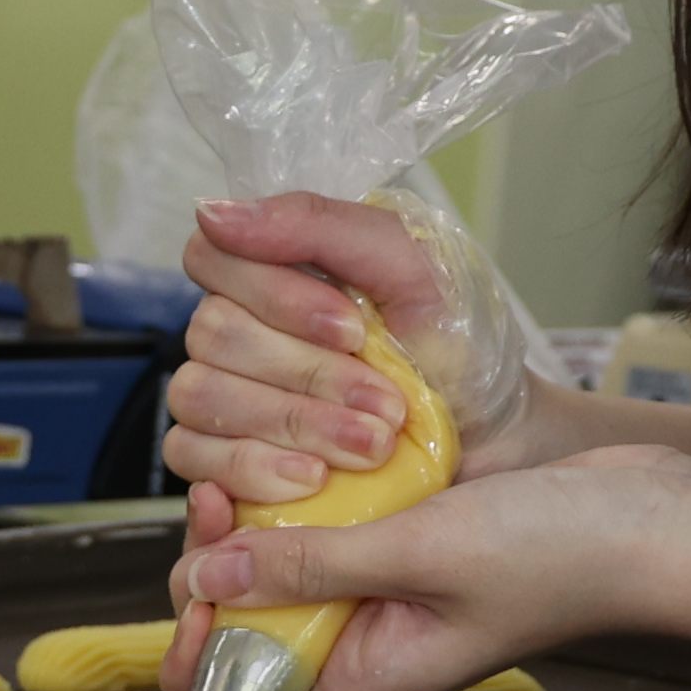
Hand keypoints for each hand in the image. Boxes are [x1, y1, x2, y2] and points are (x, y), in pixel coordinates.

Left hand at [156, 448, 690, 690]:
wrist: (654, 520)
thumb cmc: (563, 557)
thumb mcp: (422, 553)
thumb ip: (313, 564)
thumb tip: (211, 573)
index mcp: (370, 682)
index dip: (200, 672)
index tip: (195, 597)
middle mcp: (372, 648)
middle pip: (253, 636)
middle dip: (218, 578)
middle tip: (222, 505)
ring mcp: (393, 597)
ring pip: (287, 577)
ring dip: (259, 530)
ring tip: (256, 472)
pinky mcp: (413, 546)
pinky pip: (336, 531)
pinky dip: (310, 499)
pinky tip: (309, 457)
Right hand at [164, 192, 547, 506]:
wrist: (496, 438)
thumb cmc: (457, 346)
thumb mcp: (413, 266)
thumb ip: (319, 225)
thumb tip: (215, 212)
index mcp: (276, 269)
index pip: (211, 257)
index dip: (274, 294)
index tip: (353, 328)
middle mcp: (241, 329)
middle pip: (212, 333)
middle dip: (308, 371)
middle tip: (387, 403)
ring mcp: (225, 397)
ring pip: (199, 395)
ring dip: (292, 422)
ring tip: (370, 446)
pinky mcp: (225, 462)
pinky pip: (193, 459)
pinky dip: (253, 469)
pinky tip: (313, 477)